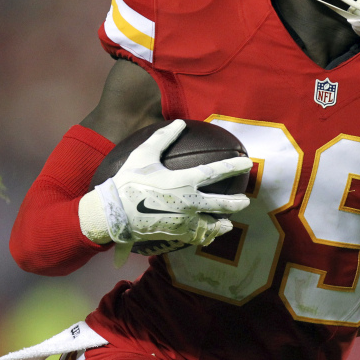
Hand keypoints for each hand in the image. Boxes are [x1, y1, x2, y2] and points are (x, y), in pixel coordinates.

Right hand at [90, 120, 251, 246]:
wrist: (112, 214)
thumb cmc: (127, 182)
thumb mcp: (143, 154)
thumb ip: (163, 138)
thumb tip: (179, 122)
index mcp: (183, 180)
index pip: (216, 171)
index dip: (234, 166)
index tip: (248, 163)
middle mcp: (189, 201)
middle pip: (222, 203)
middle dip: (236, 202)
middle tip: (245, 200)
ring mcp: (184, 220)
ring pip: (212, 224)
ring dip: (223, 223)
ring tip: (229, 223)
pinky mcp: (176, 234)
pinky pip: (197, 237)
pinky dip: (206, 237)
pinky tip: (209, 236)